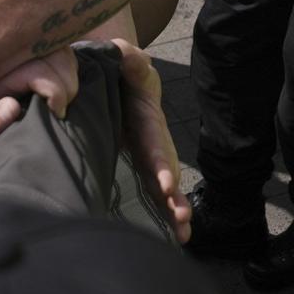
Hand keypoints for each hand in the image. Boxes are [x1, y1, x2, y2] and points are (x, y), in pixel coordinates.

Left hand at [0, 44, 79, 118]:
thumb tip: (13, 106)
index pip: (37, 70)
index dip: (54, 90)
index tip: (57, 114)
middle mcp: (11, 64)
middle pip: (54, 55)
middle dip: (66, 83)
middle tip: (62, 110)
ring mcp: (24, 62)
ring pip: (61, 53)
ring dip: (70, 77)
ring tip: (63, 103)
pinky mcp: (35, 65)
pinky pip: (62, 57)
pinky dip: (70, 73)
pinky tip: (64, 93)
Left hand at [106, 37, 190, 242]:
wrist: (111, 79)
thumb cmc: (118, 70)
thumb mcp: (122, 58)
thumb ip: (126, 56)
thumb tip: (127, 55)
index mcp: (146, 118)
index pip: (155, 140)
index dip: (161, 161)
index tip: (166, 183)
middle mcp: (150, 141)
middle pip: (166, 169)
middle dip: (173, 194)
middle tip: (181, 217)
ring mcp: (143, 157)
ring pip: (162, 186)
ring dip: (172, 209)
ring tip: (183, 234)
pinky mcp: (134, 168)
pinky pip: (147, 192)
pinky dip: (158, 214)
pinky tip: (170, 237)